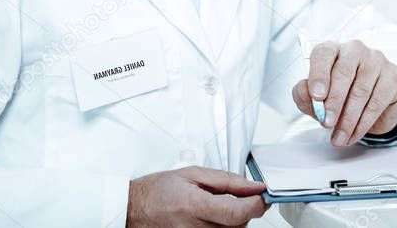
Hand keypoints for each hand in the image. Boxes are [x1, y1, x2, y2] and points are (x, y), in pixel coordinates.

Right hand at [126, 166, 267, 226]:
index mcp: (193, 206)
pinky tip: (214, 218)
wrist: (134, 209)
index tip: (262, 196)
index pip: (236, 213)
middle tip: (239, 196)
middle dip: (246, 210)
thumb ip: (227, 180)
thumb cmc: (158, 191)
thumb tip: (253, 186)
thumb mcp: (193, 174)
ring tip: (218, 207)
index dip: (256, 205)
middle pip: (239, 226)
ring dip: (235, 221)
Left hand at [292, 39, 396, 146]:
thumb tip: (304, 91)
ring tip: (339, 136)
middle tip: (327, 123)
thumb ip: (304, 94)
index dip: (319, 74)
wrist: (371, 108)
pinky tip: (354, 134)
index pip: (324, 53)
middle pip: (343, 72)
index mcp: (333, 50)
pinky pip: (377, 102)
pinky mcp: (392, 76)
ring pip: (361, 91)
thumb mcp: (316, 99)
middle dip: (334, 102)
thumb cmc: (340, 97)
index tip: (316, 96)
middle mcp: (355, 50)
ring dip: (348, 119)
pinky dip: (363, 123)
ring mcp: (376, 61)